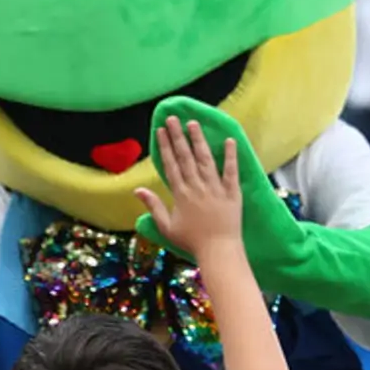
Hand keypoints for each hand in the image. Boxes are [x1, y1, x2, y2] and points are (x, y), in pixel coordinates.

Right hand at [135, 116, 242, 258]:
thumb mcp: (167, 226)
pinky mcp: (232, 193)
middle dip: (178, 136)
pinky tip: (229, 140)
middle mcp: (197, 187)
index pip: (171, 165)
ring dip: (199, 140)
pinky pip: (231, 171)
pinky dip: (230, 156)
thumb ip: (153, 206)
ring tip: (193, 123)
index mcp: (181, 194)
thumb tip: (137, 190)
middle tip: (173, 118)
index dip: (165, 146)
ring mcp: (215, 188)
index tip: (161, 130)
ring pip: (205, 160)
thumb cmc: (192, 241)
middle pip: (186, 157)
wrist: (218, 251)